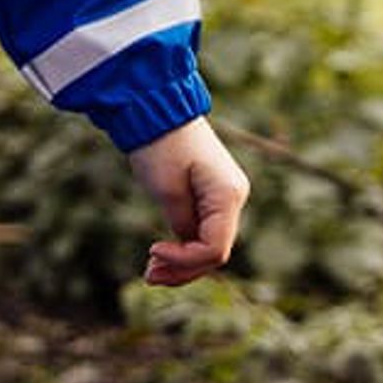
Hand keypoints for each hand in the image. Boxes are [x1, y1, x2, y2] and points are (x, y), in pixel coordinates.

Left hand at [127, 117, 249, 286]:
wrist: (157, 106)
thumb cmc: (161, 144)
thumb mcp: (166, 189)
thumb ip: (181, 223)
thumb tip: (187, 245)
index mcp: (228, 196)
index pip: (215, 249)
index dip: (184, 261)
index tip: (151, 251)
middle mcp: (234, 198)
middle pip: (214, 252)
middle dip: (182, 269)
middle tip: (148, 276)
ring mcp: (224, 197)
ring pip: (208, 245)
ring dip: (181, 263)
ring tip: (150, 271)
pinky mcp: (210, 195)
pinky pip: (201, 231)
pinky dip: (183, 246)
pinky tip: (160, 255)